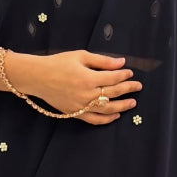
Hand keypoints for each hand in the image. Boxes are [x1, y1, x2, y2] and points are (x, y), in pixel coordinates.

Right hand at [13, 49, 140, 124]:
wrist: (38, 77)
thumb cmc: (58, 63)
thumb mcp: (80, 56)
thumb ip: (102, 61)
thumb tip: (121, 63)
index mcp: (88, 78)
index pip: (113, 77)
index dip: (124, 75)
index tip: (130, 72)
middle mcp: (86, 94)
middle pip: (113, 93)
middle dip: (128, 88)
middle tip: (138, 86)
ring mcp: (81, 106)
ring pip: (107, 109)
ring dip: (122, 106)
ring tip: (132, 103)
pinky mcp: (75, 113)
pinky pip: (94, 120)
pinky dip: (107, 119)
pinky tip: (116, 115)